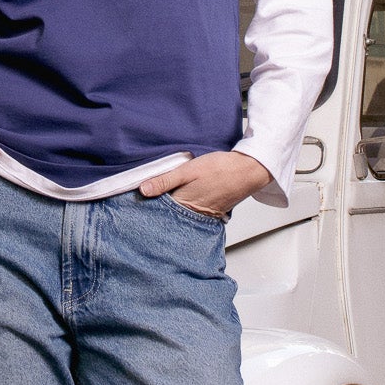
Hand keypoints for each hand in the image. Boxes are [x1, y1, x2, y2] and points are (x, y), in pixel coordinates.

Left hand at [139, 151, 270, 217]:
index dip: (148, 206)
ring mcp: (204, 215)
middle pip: (170, 216)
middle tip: (146, 205)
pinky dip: (187, 211)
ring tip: (163, 203)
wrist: (247, 170)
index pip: (159, 210)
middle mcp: (193, 214)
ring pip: (182, 216)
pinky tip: (183, 203)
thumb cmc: (220, 168)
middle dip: (159, 211)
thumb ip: (165, 180)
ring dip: (173, 212)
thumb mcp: (187, 170)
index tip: (136, 204)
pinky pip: (194, 214)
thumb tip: (143, 190)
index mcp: (184, 204)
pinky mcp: (212, 212)